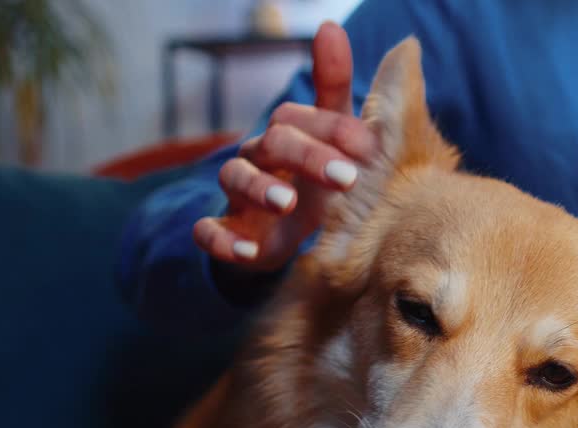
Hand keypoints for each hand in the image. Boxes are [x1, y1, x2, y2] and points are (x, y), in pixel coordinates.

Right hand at [192, 21, 378, 271]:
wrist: (285, 231)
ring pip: (235, 180)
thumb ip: (331, 85)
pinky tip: (247, 252)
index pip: (298, 118)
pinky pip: (209, 232)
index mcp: (284, 133)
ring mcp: (239, 196)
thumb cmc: (313, 174)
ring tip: (286, 203)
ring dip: (260, 189)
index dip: (331, 130)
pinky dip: (223, 241)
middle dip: (308, 157)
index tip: (368, 147)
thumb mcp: (330, 133)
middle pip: (272, 144)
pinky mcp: (227, 233)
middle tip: (348, 178)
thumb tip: (329, 26)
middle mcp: (257, 158)